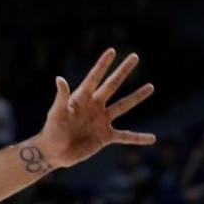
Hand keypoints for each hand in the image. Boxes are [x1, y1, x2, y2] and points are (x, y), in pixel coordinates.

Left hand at [36, 49, 155, 168]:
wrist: (54, 153)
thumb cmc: (52, 131)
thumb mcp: (56, 113)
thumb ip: (61, 97)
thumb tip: (60, 79)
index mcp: (81, 98)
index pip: (94, 77)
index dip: (103, 64)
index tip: (112, 51)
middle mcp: (94, 106)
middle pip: (112, 85)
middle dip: (123, 71)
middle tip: (135, 56)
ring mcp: (101, 121)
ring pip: (123, 106)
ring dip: (137, 97)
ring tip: (150, 87)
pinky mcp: (105, 137)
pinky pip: (125, 136)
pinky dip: (138, 138)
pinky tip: (152, 138)